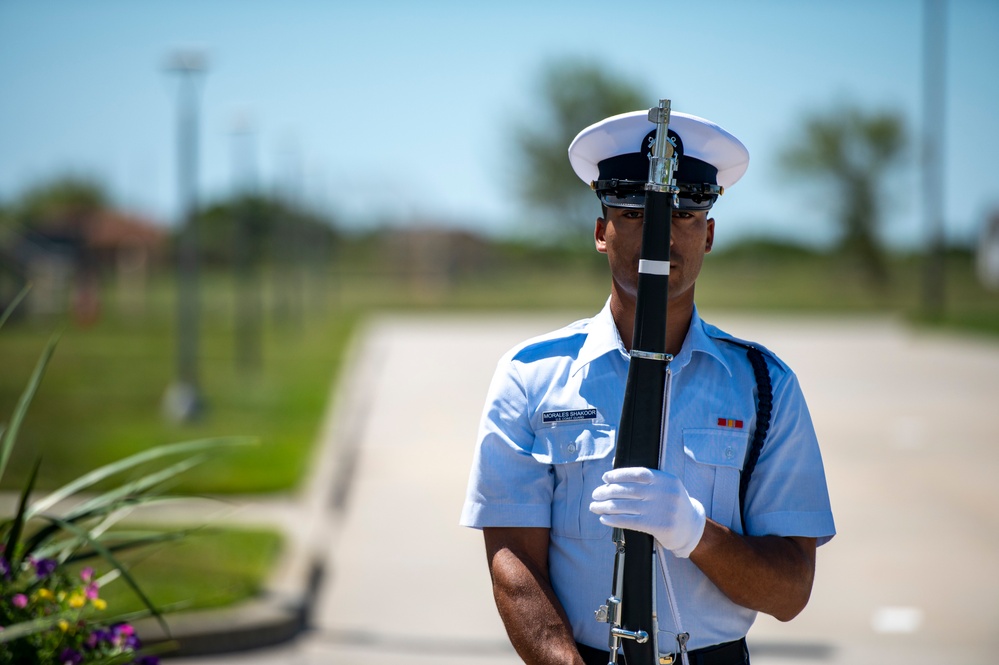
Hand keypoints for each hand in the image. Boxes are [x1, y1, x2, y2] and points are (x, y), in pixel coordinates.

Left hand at [589, 467, 705, 557]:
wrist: (691, 527)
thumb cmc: (671, 504)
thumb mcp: (665, 487)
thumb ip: (645, 480)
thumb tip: (614, 470)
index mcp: (666, 479)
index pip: (638, 473)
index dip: (619, 474)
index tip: (605, 478)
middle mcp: (664, 493)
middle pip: (629, 490)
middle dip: (608, 491)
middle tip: (595, 494)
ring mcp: (662, 509)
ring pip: (626, 506)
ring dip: (606, 506)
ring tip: (594, 506)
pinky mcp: (658, 526)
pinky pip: (630, 521)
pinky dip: (613, 519)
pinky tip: (604, 518)